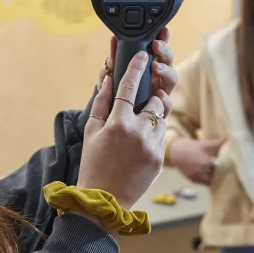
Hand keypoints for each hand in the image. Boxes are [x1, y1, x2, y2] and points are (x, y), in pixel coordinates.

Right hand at [79, 52, 166, 209]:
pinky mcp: (160, 157)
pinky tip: (140, 143)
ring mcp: (151, 146)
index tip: (143, 54)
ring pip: (162, 117)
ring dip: (154, 115)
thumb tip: (108, 78)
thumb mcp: (91, 130)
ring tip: (139, 125)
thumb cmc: (93, 163)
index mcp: (117, 123)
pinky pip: (162, 135)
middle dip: (152, 96)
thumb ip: (101, 102)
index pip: (129, 85)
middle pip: (155, 100)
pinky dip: (154, 133)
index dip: (137, 67)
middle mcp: (138, 132)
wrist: (105, 198)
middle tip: (143, 100)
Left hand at [97, 27, 177, 115]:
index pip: (159, 50)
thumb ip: (114, 59)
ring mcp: (160, 94)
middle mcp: (157, 78)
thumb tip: (114, 39)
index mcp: (148, 67)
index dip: (163, 39)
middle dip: (165, 51)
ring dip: (166, 71)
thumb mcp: (111, 75)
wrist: (106, 121)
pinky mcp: (159, 112)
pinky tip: (158, 95)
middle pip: (169, 61)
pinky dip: (165, 99)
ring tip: (155, 67)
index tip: (162, 31)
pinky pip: (167, 105)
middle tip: (155, 46)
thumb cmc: (112, 94)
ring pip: (172, 79)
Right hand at [169, 138, 226, 185]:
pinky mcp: (192, 180)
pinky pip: (203, 183)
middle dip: (220, 171)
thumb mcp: (203, 144)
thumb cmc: (189, 147)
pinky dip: (207, 181)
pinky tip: (209, 176)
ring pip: (211, 180)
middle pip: (217, 174)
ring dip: (214, 177)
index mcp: (207, 162)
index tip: (229, 162)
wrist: (174, 152)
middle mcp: (203, 171)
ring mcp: (197, 177)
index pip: (221, 167)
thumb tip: (227, 138)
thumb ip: (216, 143)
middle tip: (224, 168)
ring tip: (217, 173)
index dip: (226, 165)